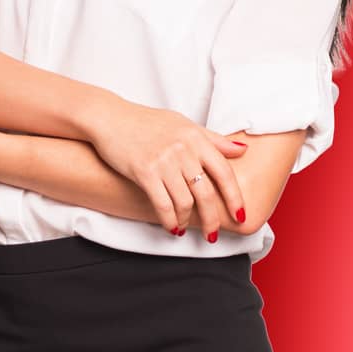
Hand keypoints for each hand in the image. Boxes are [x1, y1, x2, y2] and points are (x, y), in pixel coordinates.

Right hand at [86, 100, 249, 238]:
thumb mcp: (183, 124)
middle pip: (206, 193)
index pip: (225, 172)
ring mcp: (163, 161)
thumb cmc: (146, 121)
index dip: (235, 197)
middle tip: (213, 234)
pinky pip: (162, 204)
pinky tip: (171, 227)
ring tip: (184, 228)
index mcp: (196, 138)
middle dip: (212, 219)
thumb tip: (243, 151)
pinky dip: (169, 220)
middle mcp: (182, 150)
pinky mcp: (143, 172)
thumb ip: (213, 139)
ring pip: (185, 202)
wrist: (109, 117)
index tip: (239, 214)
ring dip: (187, 221)